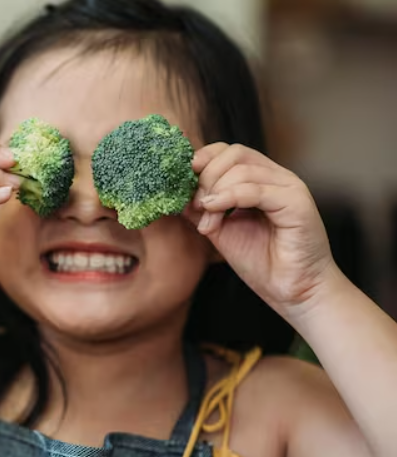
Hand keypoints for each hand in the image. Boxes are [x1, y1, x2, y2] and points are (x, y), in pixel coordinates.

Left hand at [188, 143, 337, 314]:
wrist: (292, 290)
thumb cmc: (261, 261)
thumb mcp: (219, 229)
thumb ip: (201, 208)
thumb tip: (174, 192)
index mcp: (260, 179)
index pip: (228, 151)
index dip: (203, 159)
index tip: (183, 180)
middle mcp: (277, 177)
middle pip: (234, 154)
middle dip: (206, 176)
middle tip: (196, 206)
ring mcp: (289, 187)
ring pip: (242, 170)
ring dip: (214, 193)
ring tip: (207, 222)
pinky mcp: (297, 202)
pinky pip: (256, 189)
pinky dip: (228, 197)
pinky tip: (213, 211)